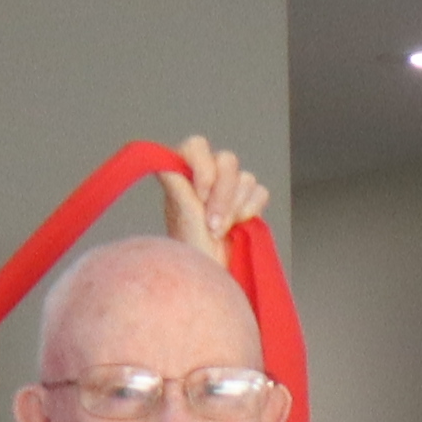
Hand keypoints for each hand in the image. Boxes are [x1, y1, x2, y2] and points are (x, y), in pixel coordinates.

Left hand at [158, 137, 273, 246]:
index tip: (200, 198)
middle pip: (227, 160)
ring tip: (221, 230)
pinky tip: (239, 226)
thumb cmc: (190, 250)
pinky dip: (250, 211)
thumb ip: (175, 182)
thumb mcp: (181, 213)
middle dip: (222, 196)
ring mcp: (230, 188)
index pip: (197, 146)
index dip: (203, 168)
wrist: (214, 275)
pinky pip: (260, 192)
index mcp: (186, 173)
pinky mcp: (249, 201)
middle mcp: (208, 176)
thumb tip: (161, 160)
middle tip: (213, 224)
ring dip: (234, 208)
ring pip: (246, 177)